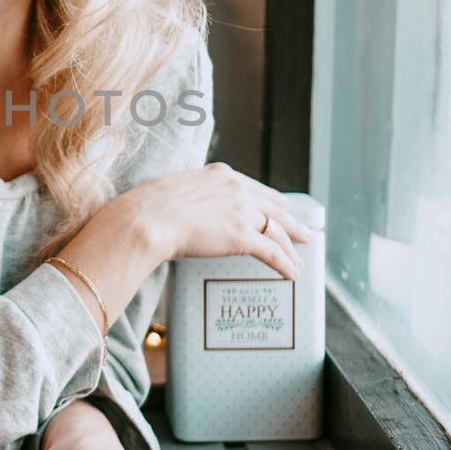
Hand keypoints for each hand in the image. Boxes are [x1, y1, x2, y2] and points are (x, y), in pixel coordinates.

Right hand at [135, 161, 314, 281]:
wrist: (147, 219)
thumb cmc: (149, 209)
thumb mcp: (176, 191)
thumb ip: (192, 198)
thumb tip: (187, 213)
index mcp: (221, 175)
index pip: (255, 188)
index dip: (272, 201)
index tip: (282, 207)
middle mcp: (237, 189)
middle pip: (273, 208)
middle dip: (290, 223)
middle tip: (303, 233)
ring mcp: (242, 212)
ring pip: (277, 231)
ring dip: (292, 247)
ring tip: (301, 259)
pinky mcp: (242, 236)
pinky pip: (272, 252)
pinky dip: (286, 265)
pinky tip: (293, 274)